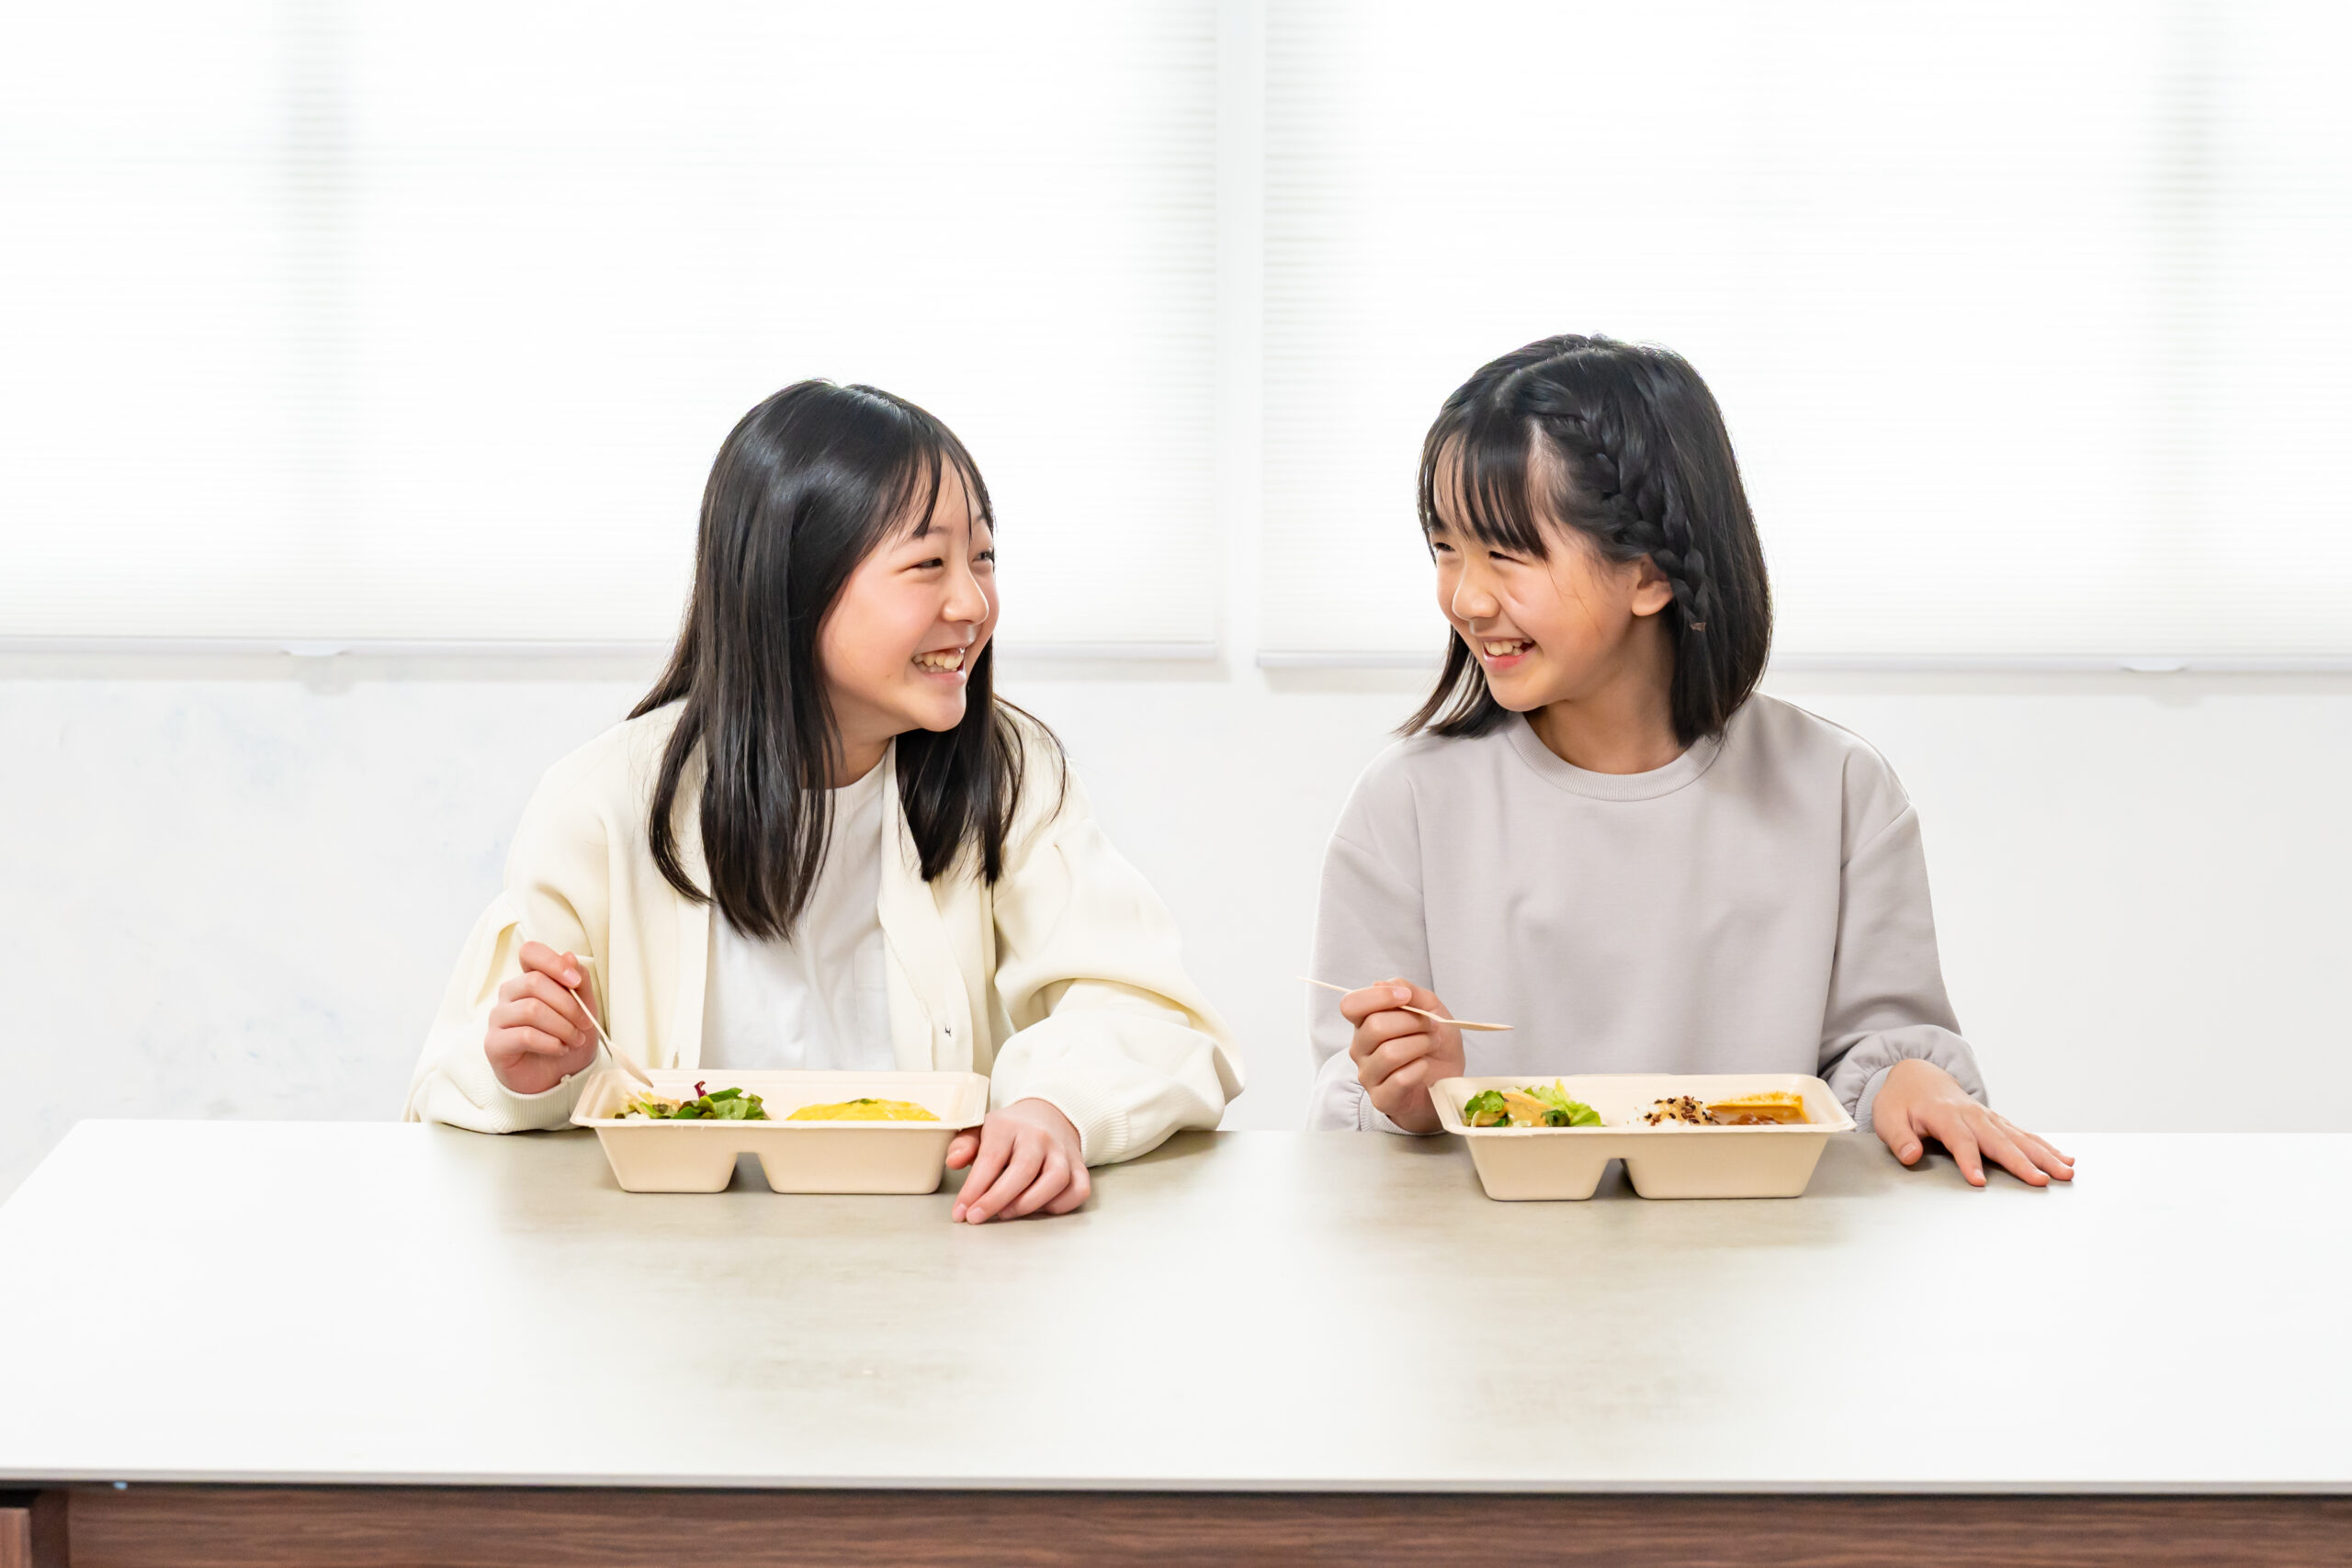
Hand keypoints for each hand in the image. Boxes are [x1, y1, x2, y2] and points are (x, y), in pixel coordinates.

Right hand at [485, 940, 601, 1095]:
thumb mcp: (584, 1009)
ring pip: (531, 1009)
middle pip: (535, 982)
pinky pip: (523, 1035)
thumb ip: (579, 982)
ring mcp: (498, 1018)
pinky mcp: (494, 1043)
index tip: (575, 982)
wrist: (558, 1078)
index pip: (530, 953)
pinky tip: (559, 1049)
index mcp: (530, 979)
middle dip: (568, 1005)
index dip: (553, 962)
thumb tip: (568, 955)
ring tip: (574, 1040)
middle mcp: (510, 994)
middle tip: (585, 1024)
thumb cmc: (567, 1039)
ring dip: (562, 1026)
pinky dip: (550, 1043)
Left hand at [945, 1098, 1089, 1223]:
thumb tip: (953, 1161)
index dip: (974, 1188)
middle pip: (1023, 1169)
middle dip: (997, 1199)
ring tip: (1006, 1214)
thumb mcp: (982, 1130)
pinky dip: (1061, 1205)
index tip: (961, 1211)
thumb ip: (964, 1145)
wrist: (1050, 1114)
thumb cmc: (1010, 1131)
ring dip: (1029, 1203)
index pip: (991, 1158)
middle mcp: (1039, 1136)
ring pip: (1055, 1179)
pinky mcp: (1079, 1166)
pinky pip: (1078, 1189)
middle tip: (977, 1217)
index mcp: (1009, 1125)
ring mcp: (1062, 1151)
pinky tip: (1039, 1209)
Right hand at [1340, 977, 1464, 1134]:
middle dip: (1413, 1022)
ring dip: (1421, 1044)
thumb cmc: (1434, 1043)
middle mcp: (1360, 1048)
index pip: (1351, 1005)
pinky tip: (1424, 1067)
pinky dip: (1419, 1068)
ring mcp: (1368, 1075)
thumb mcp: (1431, 1009)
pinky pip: (1399, 1079)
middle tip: (1432, 1026)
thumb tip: (1382, 984)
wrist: (1447, 1080)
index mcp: (1365, 1023)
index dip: (1378, 997)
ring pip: (1389, 1053)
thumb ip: (1410, 992)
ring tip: (1433, 1044)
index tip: (1406, 997)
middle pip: (1375, 1026)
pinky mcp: (1382, 1098)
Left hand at [1873, 1057, 2074, 1187]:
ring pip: (2019, 1138)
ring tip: (2066, 1173)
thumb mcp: (1887, 1118)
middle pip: (1998, 1141)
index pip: (1959, 1140)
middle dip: (2021, 1162)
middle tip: (2041, 1181)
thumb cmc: (1902, 1101)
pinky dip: (2045, 1147)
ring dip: (2044, 1156)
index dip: (1968, 1160)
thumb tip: (1911, 1156)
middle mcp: (1971, 1114)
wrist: (1918, 1076)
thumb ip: (1899, 1138)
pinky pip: (2024, 1134)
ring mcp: (1987, 1117)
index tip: (1979, 1182)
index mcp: (1944, 1115)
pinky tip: (2065, 1159)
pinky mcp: (1996, 1121)